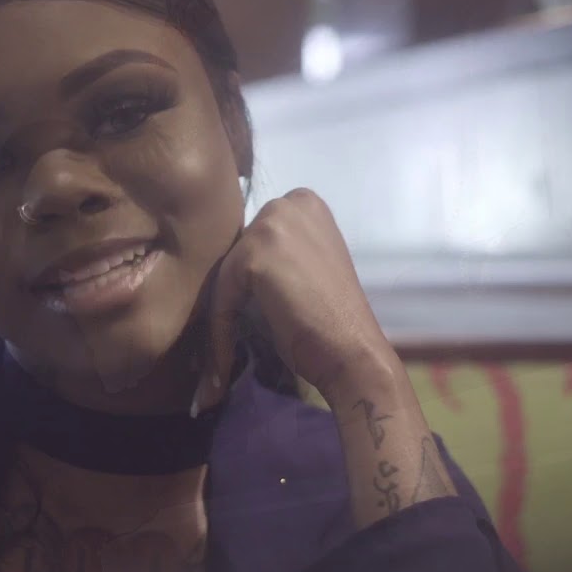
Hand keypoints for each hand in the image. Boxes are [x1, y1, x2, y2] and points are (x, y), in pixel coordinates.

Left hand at [192, 188, 396, 414]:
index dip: (245, 281)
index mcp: (305, 203)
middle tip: (222, 338)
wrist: (353, 351)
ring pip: (225, 275)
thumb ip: (277, 254)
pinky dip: (218, 334)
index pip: (254, 238)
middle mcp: (290, 203)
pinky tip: (220, 368)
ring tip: (218, 359)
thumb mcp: (305, 267)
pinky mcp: (254, 255)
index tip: (238, 317)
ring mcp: (272, 225)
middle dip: (230, 293)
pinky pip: (221, 296)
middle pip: (237, 251)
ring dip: (221, 317)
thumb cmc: (333, 318)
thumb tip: (234, 265)